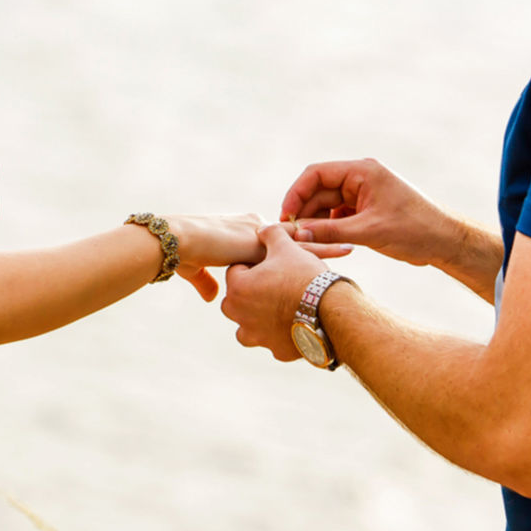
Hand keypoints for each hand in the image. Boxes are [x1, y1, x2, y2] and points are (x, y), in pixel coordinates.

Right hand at [166, 213, 351, 303]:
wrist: (179, 245)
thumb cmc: (186, 255)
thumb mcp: (198, 271)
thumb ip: (207, 282)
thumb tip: (211, 298)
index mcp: (246, 235)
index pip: (276, 243)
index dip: (297, 249)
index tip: (314, 258)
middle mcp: (256, 232)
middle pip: (292, 241)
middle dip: (318, 245)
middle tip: (346, 246)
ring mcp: (260, 237)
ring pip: (298, 243)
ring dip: (324, 248)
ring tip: (350, 248)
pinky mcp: (262, 242)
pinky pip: (294, 249)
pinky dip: (317, 253)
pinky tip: (338, 256)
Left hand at [220, 223, 344, 360]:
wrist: (331, 309)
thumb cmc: (306, 275)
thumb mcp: (287, 247)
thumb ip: (270, 234)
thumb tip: (262, 229)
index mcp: (239, 289)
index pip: (236, 270)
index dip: (253, 264)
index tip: (270, 265)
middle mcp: (241, 316)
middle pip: (236, 300)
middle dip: (250, 292)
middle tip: (274, 284)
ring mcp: (258, 336)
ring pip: (247, 326)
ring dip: (257, 318)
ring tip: (279, 307)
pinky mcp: (276, 351)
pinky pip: (271, 341)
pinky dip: (279, 334)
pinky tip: (295, 323)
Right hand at [280, 158, 463, 269]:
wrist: (444, 241)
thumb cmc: (414, 230)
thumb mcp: (369, 232)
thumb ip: (331, 231)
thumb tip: (298, 233)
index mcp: (362, 171)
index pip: (317, 174)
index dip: (296, 193)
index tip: (286, 215)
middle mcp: (361, 178)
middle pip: (319, 189)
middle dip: (305, 210)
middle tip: (292, 234)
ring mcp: (363, 194)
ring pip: (327, 204)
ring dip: (315, 221)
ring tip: (304, 241)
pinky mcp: (366, 210)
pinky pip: (338, 215)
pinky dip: (328, 227)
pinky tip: (322, 242)